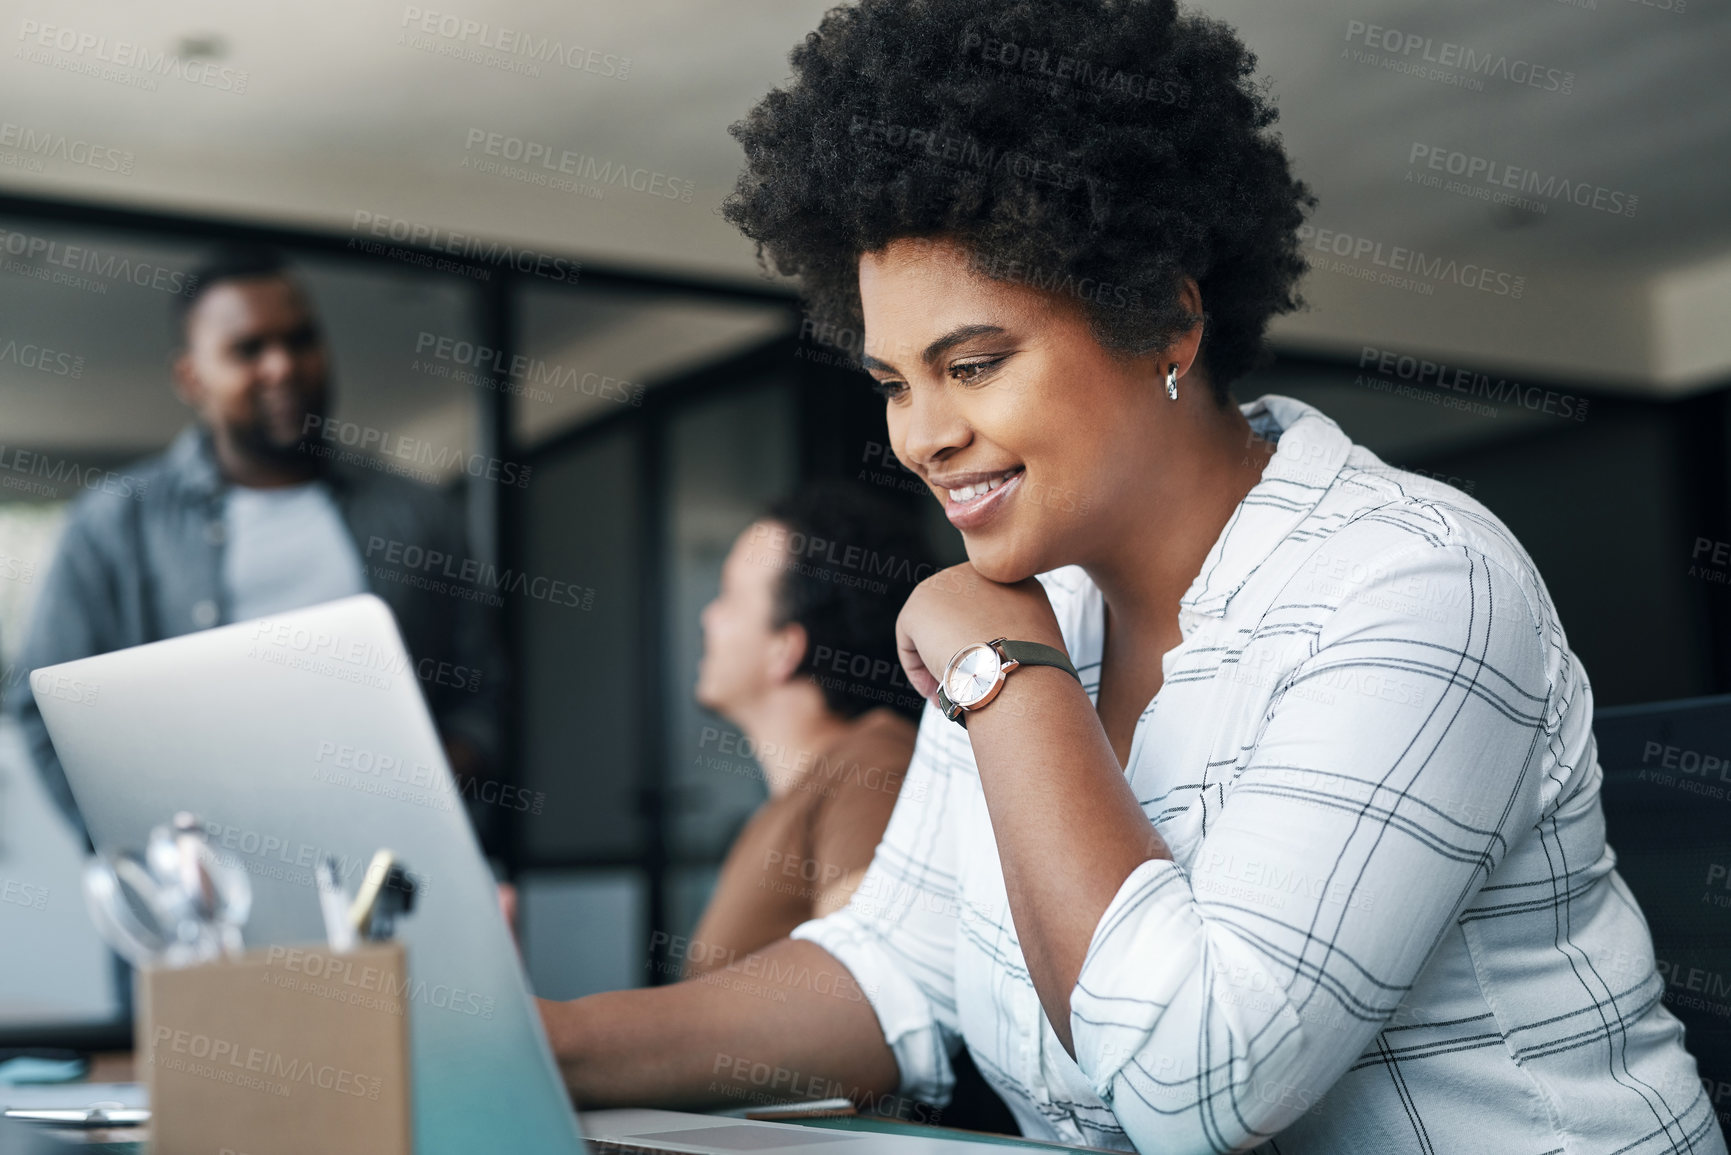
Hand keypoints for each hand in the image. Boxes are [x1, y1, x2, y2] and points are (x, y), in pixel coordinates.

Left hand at [895, 562, 1065, 704]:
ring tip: (951, 694)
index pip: (986, 611)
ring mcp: (947, 583)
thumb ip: (1015, 635)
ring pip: (934, 630)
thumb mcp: (1038, 643)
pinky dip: (919, 671)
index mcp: (1015, 579)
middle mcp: (979, 572)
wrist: (1012, 669)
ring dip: (938, 664)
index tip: (985, 675)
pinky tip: (936, 691)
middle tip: (964, 688)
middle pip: (958, 618)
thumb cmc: (1032, 670)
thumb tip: (990, 656)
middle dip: (957, 653)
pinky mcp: (919, 603)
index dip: (983, 647)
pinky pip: (910, 642)